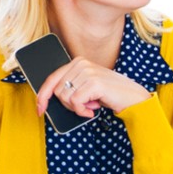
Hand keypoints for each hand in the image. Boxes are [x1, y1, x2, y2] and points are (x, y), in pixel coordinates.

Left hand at [35, 57, 150, 118]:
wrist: (132, 98)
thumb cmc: (108, 94)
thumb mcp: (86, 87)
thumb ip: (70, 86)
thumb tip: (46, 98)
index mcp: (77, 62)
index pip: (52, 78)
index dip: (42, 95)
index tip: (39, 109)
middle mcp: (81, 64)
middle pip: (57, 91)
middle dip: (67, 104)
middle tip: (83, 106)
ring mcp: (87, 72)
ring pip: (65, 98)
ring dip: (77, 108)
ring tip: (90, 105)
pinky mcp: (93, 83)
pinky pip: (75, 102)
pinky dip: (82, 111)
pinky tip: (93, 109)